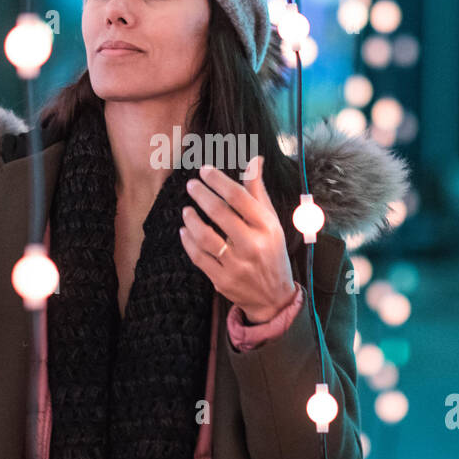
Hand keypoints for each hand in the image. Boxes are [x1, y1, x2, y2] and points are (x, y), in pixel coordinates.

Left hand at [179, 155, 297, 322]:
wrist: (274, 298)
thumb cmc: (272, 252)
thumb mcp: (272, 222)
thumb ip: (258, 192)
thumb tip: (255, 160)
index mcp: (267, 228)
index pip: (239, 197)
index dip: (219, 181)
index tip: (204, 170)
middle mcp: (253, 245)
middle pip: (220, 213)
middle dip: (201, 195)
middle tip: (191, 185)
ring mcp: (237, 265)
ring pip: (205, 237)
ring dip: (192, 220)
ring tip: (186, 210)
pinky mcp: (223, 280)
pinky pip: (199, 257)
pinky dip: (188, 242)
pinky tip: (184, 231)